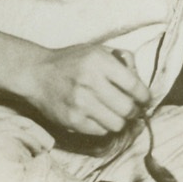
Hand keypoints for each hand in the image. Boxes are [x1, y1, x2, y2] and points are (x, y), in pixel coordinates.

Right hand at [23, 43, 150, 136]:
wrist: (37, 74)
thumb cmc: (72, 62)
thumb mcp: (98, 51)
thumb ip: (122, 61)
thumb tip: (141, 83)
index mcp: (99, 61)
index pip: (134, 86)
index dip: (145, 96)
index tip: (144, 99)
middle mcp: (90, 82)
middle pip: (128, 108)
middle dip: (134, 111)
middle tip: (132, 109)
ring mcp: (80, 103)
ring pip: (117, 124)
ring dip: (119, 120)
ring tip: (115, 114)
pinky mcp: (72, 120)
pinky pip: (101, 131)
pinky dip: (103, 126)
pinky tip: (98, 116)